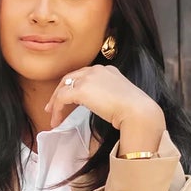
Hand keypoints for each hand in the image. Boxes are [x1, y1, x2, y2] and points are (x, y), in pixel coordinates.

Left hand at [42, 65, 162, 149]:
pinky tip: (56, 120)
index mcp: (107, 70)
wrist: (137, 111)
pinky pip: (62, 97)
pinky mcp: (82, 89)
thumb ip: (109, 98)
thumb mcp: (121, 99)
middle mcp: (97, 70)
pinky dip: (56, 108)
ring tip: (52, 115)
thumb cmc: (134, 111)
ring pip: (64, 86)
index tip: (69, 100)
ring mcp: (89, 78)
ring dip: (56, 101)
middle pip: (71, 77)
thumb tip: (104, 108)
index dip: (74, 87)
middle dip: (60, 92)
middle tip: (53, 106)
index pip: (84, 75)